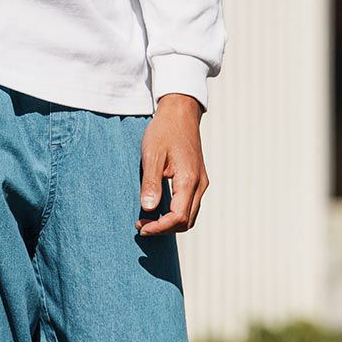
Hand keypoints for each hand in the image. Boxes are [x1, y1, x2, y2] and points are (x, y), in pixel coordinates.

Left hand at [137, 94, 208, 235]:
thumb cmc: (164, 131)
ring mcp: (201, 182)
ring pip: (190, 216)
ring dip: (170, 223)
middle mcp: (200, 184)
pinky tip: (158, 208)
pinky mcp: (198, 179)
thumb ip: (151, 182)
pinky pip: (190, 205)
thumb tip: (149, 208)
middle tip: (141, 225)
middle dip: (164, 229)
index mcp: (189, 180)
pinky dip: (175, 214)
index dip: (159, 228)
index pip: (178, 217)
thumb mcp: (152, 155)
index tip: (141, 227)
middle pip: (187, 222)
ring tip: (148, 219)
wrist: (180, 113)